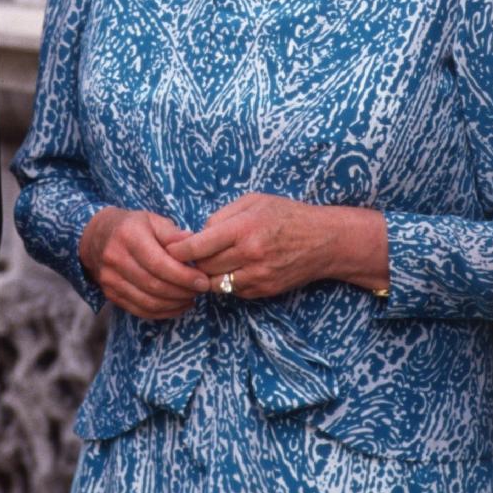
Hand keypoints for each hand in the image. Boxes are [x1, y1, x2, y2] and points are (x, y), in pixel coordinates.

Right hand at [79, 207, 209, 318]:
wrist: (97, 237)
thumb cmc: (132, 226)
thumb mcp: (152, 220)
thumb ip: (172, 233)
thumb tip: (192, 243)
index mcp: (129, 236)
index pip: (159, 263)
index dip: (183, 276)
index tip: (203, 281)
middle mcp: (116, 259)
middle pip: (154, 285)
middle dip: (182, 291)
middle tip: (201, 290)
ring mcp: (110, 280)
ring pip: (147, 301)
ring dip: (174, 304)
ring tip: (192, 298)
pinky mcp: (110, 294)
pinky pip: (139, 310)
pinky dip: (162, 312)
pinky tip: (177, 306)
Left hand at [166, 193, 388, 299]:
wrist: (323, 241)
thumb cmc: (286, 214)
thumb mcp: (254, 201)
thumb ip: (222, 216)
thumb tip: (198, 233)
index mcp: (244, 228)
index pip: (199, 245)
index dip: (178, 250)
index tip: (169, 249)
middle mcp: (249, 255)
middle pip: (203, 266)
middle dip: (193, 261)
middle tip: (192, 253)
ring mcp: (257, 276)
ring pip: (215, 283)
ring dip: (208, 274)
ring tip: (212, 261)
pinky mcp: (263, 291)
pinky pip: (232, 291)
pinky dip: (226, 281)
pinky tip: (233, 268)